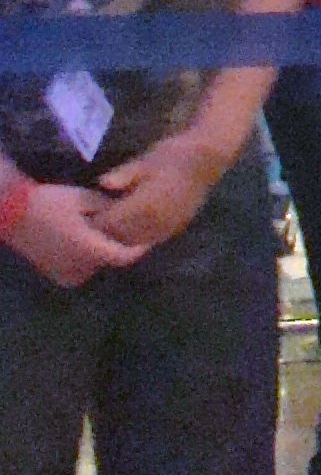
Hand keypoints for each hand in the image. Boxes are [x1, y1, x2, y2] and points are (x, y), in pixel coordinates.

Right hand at [3, 180, 146, 287]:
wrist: (15, 215)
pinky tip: (88, 239)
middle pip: (109, 259)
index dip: (139, 249)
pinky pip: (81, 268)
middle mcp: (78, 267)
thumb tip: (126, 212)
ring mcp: (66, 274)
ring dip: (103, 251)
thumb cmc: (51, 203)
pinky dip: (88, 257)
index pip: (123, 256)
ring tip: (107, 232)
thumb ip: (107, 208)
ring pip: (96, 264)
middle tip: (129, 229)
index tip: (151, 238)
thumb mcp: (84, 199)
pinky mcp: (57, 275)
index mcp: (88, 248)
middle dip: (119, 245)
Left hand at [90, 129, 222, 253]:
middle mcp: (154, 222)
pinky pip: (151, 240)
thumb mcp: (146, 160)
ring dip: (123, 237)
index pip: (111, 222)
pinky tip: (134, 228)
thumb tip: (102, 183)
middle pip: (121, 236)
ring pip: (136, 242)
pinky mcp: (176, 229)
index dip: (97, 221)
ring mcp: (166, 228)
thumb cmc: (174, 155)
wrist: (207, 159)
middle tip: (97, 223)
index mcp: (143, 205)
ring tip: (114, 226)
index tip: (86, 216)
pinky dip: (139, 237)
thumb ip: (124, 175)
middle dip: (108, 232)